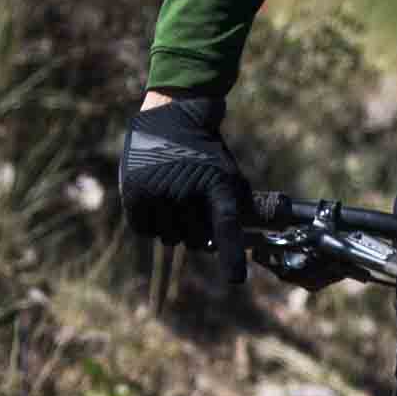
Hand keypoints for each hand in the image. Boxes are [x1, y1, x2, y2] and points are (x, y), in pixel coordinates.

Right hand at [116, 91, 245, 258]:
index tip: (236, 279)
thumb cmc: (206, 152)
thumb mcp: (229, 175)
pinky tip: (156, 199)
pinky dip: (151, 223)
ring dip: (173, 226)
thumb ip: (242, 208)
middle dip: (196, 231)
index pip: (226, 227)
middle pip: (194, 240)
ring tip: (174, 197)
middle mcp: (187, 191)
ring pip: (169, 238)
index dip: (231, 255)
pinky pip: (145, 230)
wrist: (172, 116)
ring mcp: (159, 193)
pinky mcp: (135, 194)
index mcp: (216, 185)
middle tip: (193, 207)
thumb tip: (261, 236)